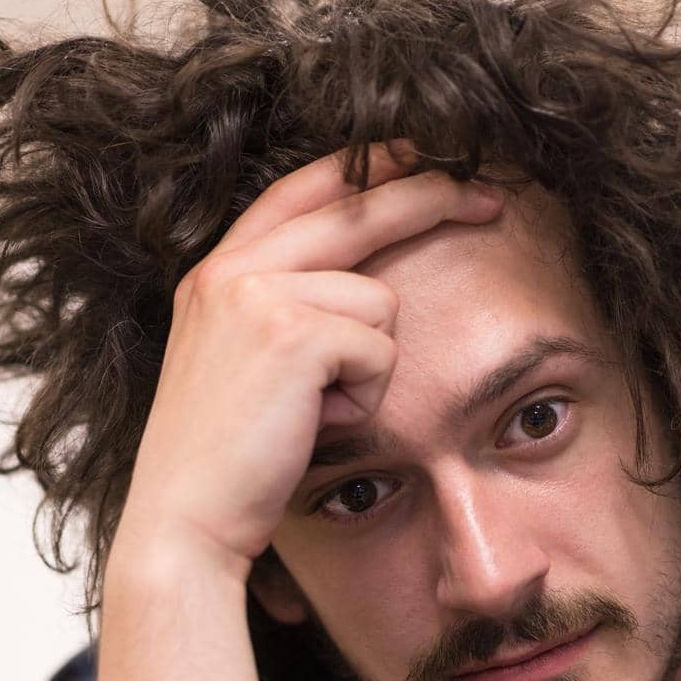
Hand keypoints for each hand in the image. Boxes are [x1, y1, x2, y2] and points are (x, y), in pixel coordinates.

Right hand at [115, 143, 502, 577]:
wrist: (186, 522)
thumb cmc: (229, 467)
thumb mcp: (246, 370)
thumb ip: (287, 315)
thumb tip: (370, 292)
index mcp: (216, 273)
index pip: (304, 191)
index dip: (369, 167)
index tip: (426, 157)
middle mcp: (230, 269)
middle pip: (355, 205)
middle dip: (432, 194)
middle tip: (494, 196)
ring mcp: (257, 294)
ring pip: (379, 301)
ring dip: (369, 369)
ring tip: (316, 413)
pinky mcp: (291, 334)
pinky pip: (380, 350)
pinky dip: (364, 397)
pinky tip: (316, 425)